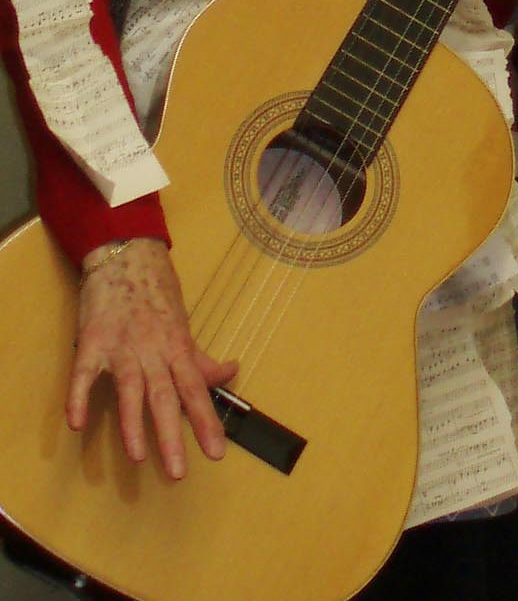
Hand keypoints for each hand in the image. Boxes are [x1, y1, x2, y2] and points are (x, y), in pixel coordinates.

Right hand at [68, 238, 237, 479]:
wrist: (126, 254)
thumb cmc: (157, 292)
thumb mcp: (182, 324)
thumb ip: (200, 357)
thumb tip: (231, 372)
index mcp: (177, 347)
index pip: (195, 390)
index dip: (207, 421)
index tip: (217, 453)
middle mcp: (152, 349)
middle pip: (165, 395)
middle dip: (172, 434)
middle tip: (179, 471)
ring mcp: (121, 346)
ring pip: (129, 388)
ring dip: (133, 423)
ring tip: (139, 456)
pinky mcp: (92, 341)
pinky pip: (84, 373)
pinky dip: (79, 397)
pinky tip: (77, 423)